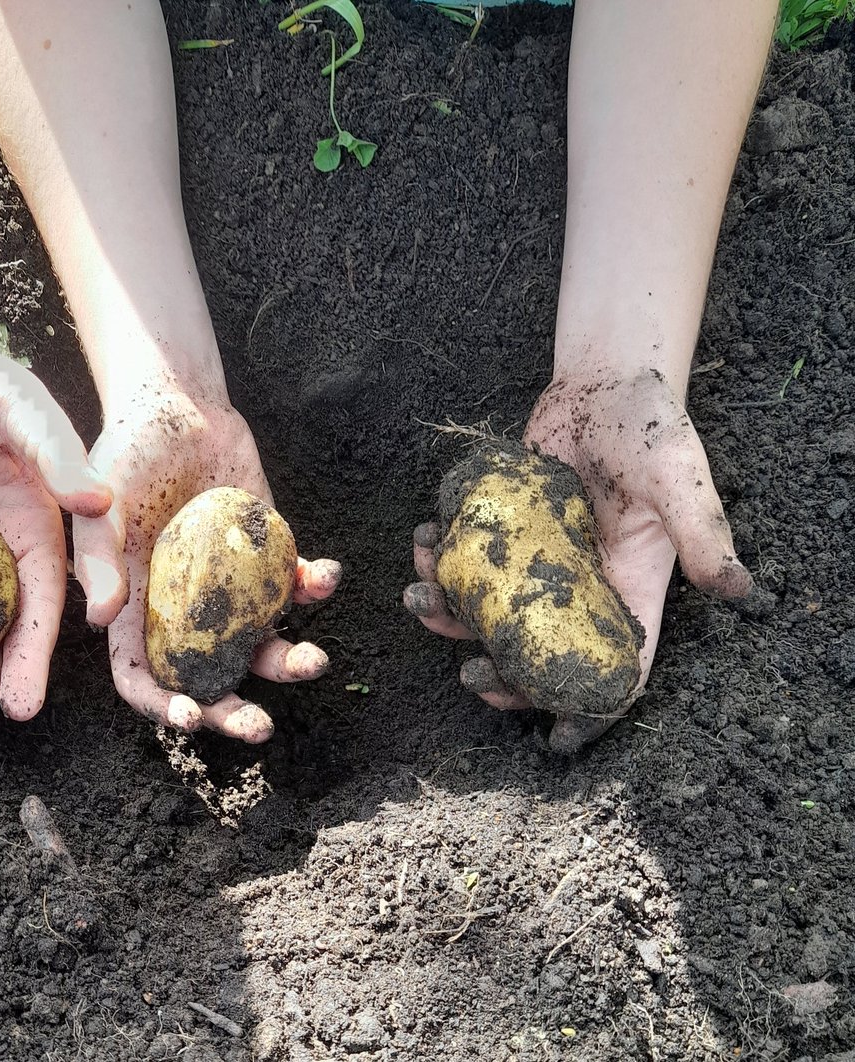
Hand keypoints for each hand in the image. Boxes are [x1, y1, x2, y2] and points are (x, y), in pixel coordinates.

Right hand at [72, 389, 339, 741]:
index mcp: (136, 606)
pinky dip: (313, 587)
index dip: (163, 704)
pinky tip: (326, 576)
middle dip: (233, 709)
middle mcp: (184, 607)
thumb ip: (99, 557)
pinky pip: (293, 586)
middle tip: (263, 727)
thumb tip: (101, 621)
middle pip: (207, 677)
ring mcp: (230, 585)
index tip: (193, 716)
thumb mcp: (100, 501)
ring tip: (316, 660)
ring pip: (259, 643)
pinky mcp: (267, 554)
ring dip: (288, 661)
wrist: (178, 404)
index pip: (141, 675)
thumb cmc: (126, 449)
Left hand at [405, 367, 760, 751]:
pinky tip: (424, 543)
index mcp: (627, 589)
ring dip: (452, 615)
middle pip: (539, 653)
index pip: (615, 665)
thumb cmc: (650, 427)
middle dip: (502, 673)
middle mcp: (578, 586)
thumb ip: (703, 532)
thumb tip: (739, 590)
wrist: (603, 382)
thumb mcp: (679, 478)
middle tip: (471, 674)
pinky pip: (467, 561)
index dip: (590, 708)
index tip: (554, 739)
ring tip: (422, 596)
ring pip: (490, 611)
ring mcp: (535, 561)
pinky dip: (440, 561)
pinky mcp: (503, 531)